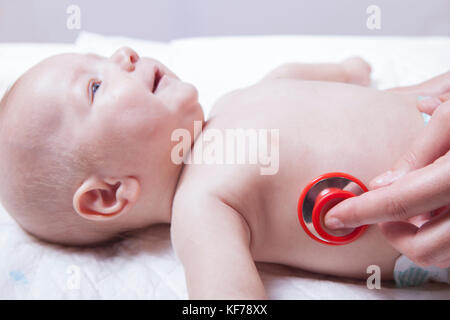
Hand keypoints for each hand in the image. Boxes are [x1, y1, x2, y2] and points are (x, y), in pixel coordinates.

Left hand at [325, 100, 449, 267]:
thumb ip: (421, 148)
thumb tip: (385, 181)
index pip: (399, 201)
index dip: (362, 210)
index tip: (337, 215)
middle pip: (424, 246)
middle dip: (392, 233)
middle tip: (381, 213)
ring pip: (444, 256)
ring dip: (416, 239)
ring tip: (409, 213)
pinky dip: (440, 238)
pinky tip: (436, 215)